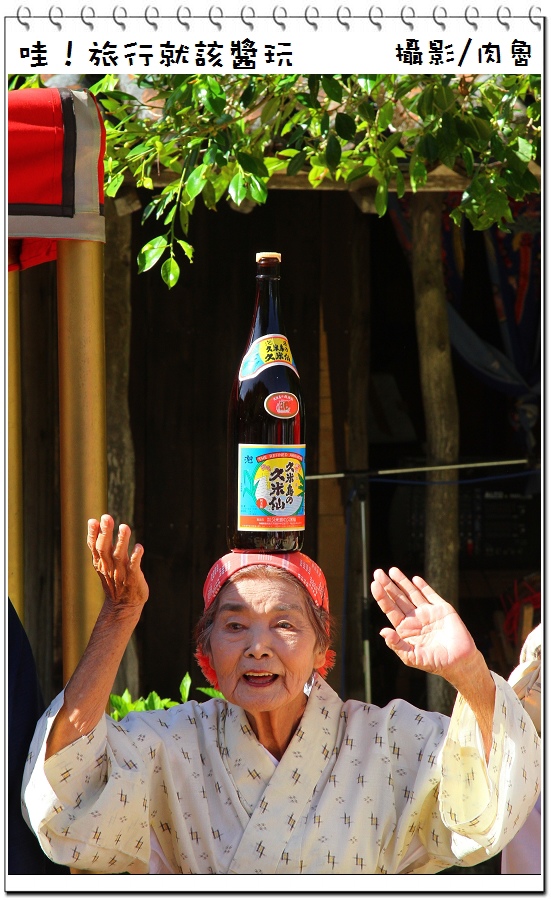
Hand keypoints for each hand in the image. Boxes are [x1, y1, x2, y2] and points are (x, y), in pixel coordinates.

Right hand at [87, 514, 148, 614]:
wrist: (124, 606)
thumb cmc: (114, 580)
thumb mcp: (103, 564)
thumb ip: (99, 544)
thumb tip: (94, 521)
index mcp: (101, 563)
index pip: (94, 547)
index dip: (93, 534)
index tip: (93, 520)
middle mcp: (109, 567)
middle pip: (105, 548)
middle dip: (105, 533)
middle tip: (106, 517)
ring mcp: (121, 573)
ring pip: (120, 556)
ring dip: (122, 541)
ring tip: (124, 527)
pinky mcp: (133, 578)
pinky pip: (134, 567)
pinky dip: (136, 557)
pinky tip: (139, 547)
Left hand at [370, 567, 476, 685]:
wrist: (459, 662)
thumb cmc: (434, 662)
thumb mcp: (411, 657)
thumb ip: (396, 644)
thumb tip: (382, 631)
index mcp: (405, 629)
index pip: (390, 610)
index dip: (381, 597)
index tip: (374, 584)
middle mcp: (414, 619)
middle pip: (398, 598)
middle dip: (388, 585)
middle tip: (378, 573)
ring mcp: (428, 613)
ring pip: (412, 593)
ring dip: (402, 582)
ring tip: (392, 570)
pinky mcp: (442, 609)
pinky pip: (431, 595)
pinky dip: (423, 586)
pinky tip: (415, 579)